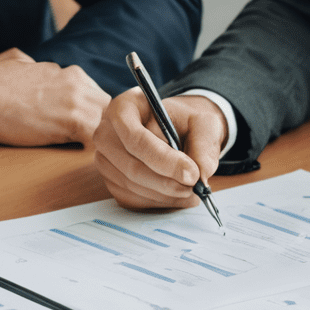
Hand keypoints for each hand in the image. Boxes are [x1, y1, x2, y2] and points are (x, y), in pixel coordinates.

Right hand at [0, 48, 107, 145]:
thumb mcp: (21, 61)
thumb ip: (37, 67)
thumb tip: (32, 67)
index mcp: (70, 73)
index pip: (96, 96)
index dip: (91, 113)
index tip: (82, 124)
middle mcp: (79, 84)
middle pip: (107, 109)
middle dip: (99, 124)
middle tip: (85, 141)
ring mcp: (78, 102)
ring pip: (105, 124)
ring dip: (95, 138)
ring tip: (79, 150)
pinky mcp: (72, 123)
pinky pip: (96, 139)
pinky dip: (89, 149)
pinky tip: (76, 155)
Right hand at [93, 89, 226, 208]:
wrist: (178, 128)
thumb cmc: (186, 120)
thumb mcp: (203, 122)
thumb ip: (204, 145)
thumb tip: (200, 174)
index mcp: (124, 107)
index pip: (135, 138)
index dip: (163, 159)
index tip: (191, 173)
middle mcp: (107, 133)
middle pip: (132, 166)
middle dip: (167, 183)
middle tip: (195, 186)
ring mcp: (106, 159)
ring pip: (132, 186)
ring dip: (165, 195)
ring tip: (192, 192)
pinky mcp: (111, 180)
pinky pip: (132, 198)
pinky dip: (158, 202)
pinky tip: (178, 196)